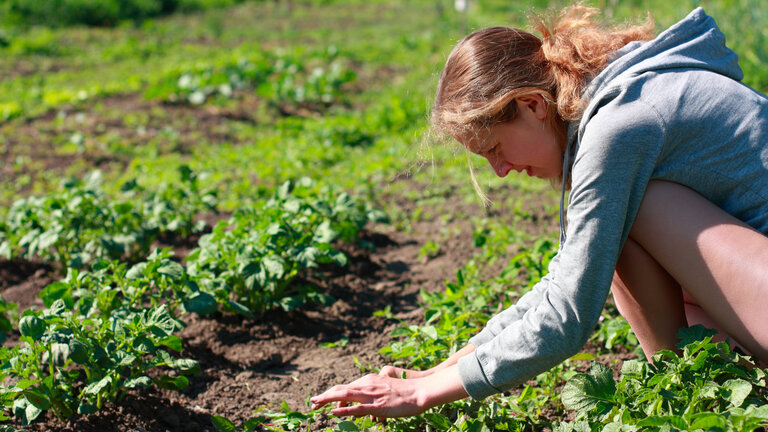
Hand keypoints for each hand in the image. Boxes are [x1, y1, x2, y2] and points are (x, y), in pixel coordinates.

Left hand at [310, 365, 467, 418]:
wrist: (421, 390)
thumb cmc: (407, 392)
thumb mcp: (386, 390)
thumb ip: (374, 396)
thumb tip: (366, 409)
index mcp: (369, 380)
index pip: (346, 387)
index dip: (331, 393)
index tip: (321, 399)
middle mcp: (367, 384)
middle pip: (341, 389)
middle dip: (325, 395)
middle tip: (313, 403)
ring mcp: (371, 394)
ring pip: (344, 395)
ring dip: (328, 399)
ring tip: (315, 404)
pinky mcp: (377, 404)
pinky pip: (357, 407)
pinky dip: (344, 408)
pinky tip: (333, 410)